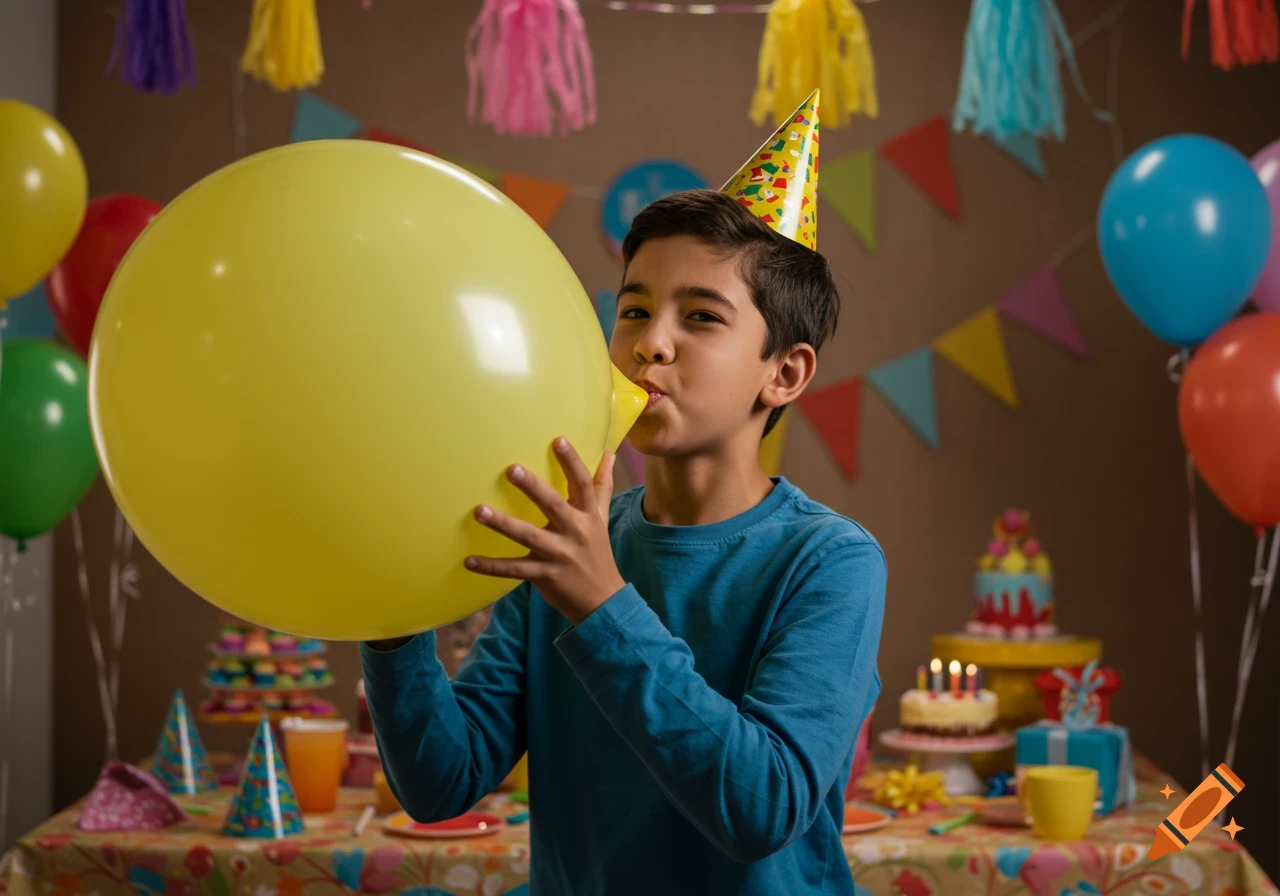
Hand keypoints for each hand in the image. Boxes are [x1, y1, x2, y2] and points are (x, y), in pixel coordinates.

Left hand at [465, 438, 624, 624]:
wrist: (603, 601)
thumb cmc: (597, 553)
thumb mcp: (602, 518)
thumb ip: (602, 486)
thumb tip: (609, 453)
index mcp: (588, 515)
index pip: (583, 483)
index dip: (572, 461)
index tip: (557, 440)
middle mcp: (576, 532)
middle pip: (553, 505)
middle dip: (532, 487)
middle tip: (510, 469)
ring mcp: (559, 555)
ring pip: (528, 536)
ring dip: (502, 524)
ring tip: (479, 511)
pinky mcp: (544, 576)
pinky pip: (514, 570)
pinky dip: (491, 567)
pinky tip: (469, 560)